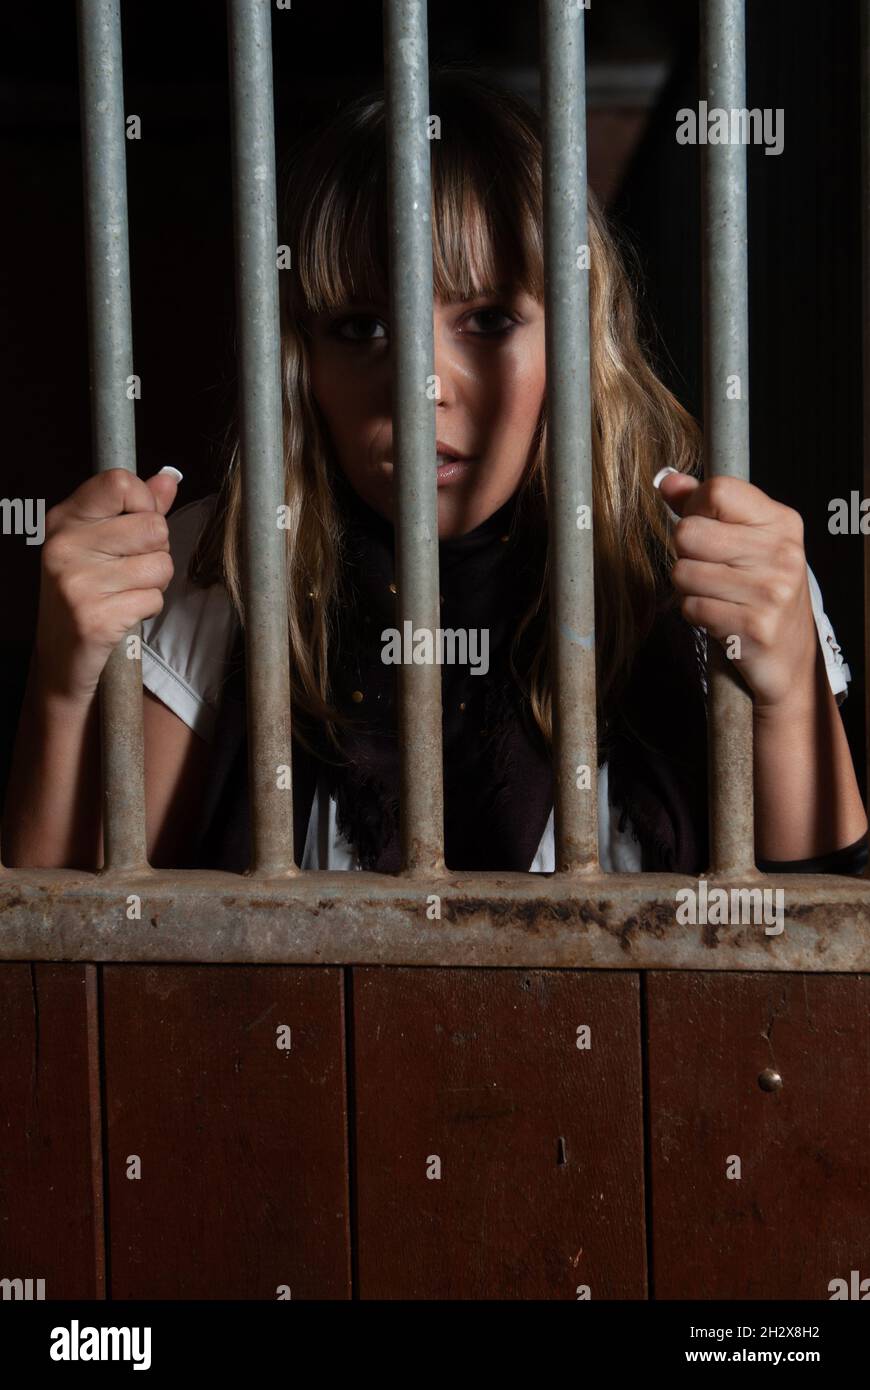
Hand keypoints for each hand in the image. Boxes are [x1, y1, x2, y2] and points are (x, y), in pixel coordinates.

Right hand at [35, 467, 180, 702]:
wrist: (60, 660)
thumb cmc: (85, 596)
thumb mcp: (100, 545)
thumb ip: (137, 509)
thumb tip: (168, 478)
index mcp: (64, 520)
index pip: (120, 482)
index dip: (146, 505)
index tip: (138, 527)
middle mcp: (64, 546)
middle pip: (153, 526)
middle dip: (157, 551)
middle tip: (131, 571)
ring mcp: (77, 582)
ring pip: (161, 564)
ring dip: (155, 583)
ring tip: (126, 593)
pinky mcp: (95, 617)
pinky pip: (154, 598)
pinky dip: (148, 608)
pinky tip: (123, 613)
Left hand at [657, 470, 818, 712]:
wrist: (792, 658)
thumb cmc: (762, 592)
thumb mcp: (745, 540)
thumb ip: (704, 507)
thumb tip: (667, 480)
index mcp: (781, 522)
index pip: (718, 491)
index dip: (695, 508)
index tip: (706, 526)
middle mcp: (781, 553)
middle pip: (689, 532)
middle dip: (685, 553)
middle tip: (710, 568)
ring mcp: (770, 592)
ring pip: (683, 572)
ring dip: (688, 588)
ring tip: (716, 594)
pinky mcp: (753, 627)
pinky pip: (691, 608)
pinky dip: (695, 613)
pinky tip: (720, 616)